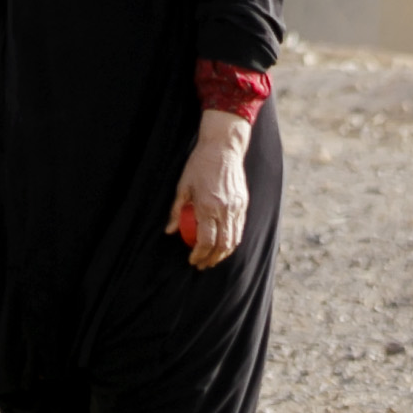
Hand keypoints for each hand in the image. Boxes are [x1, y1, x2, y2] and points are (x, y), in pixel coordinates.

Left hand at [167, 113, 250, 269]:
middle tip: (202, 265)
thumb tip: (169, 231)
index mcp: (208, 206)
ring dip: (223, 253)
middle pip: (222, 245)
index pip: (206, 240)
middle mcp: (225, 209)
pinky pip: (240, 229)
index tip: (192, 260)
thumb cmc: (199, 165)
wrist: (223, 148)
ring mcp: (236, 207)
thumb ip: (176, 211)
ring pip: (234, 239)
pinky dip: (232, 241)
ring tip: (212, 259)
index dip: (199, 254)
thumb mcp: (182, 186)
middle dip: (212, 259)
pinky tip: (223, 245)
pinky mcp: (243, 204)